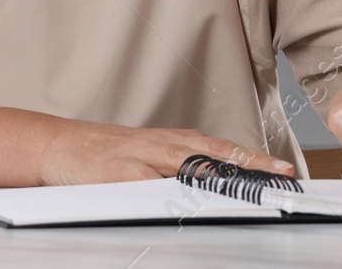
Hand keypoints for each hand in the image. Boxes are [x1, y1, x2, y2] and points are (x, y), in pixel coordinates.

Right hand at [37, 118, 294, 186]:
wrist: (58, 144)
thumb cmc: (105, 153)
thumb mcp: (147, 155)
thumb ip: (179, 169)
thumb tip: (217, 186)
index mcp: (173, 141)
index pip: (222, 149)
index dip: (253, 159)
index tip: (283, 170)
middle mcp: (163, 145)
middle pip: (214, 153)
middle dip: (249, 164)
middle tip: (280, 175)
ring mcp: (142, 157)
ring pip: (189, 163)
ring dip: (222, 175)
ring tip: (251, 186)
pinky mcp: (120, 172)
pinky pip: (151, 184)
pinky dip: (173, 191)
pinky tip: (191, 200)